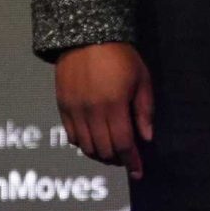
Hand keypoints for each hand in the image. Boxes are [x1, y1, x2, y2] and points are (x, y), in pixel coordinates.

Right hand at [54, 42, 152, 176]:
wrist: (86, 37)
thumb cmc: (120, 56)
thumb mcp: (141, 79)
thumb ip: (144, 110)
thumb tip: (146, 138)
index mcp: (114, 105)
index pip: (124, 143)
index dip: (132, 161)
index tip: (138, 173)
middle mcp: (92, 112)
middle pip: (104, 149)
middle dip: (118, 159)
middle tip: (127, 158)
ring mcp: (75, 111)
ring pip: (87, 147)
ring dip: (101, 154)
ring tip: (112, 152)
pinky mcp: (63, 107)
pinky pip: (72, 136)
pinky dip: (84, 144)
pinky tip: (94, 140)